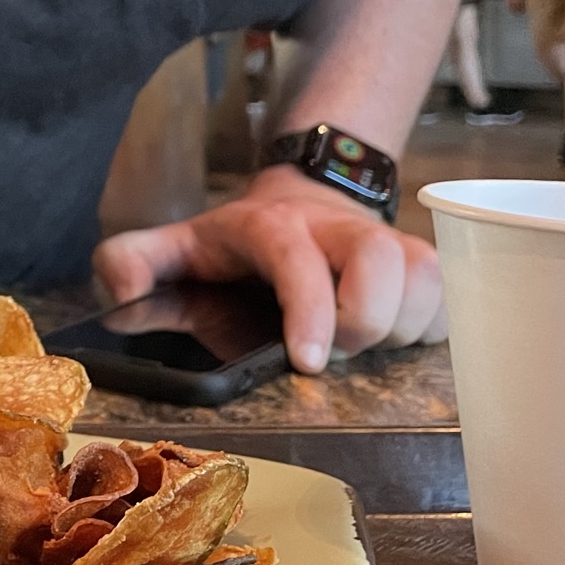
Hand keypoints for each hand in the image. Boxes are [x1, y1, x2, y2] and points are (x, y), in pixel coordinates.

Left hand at [93, 166, 446, 373]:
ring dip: (399, 327)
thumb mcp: (175, 248)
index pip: (298, 260)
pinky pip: (449, 302)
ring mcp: (387, 244)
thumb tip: (115, 296)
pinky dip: (427, 328)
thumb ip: (132, 263)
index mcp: (272, 227)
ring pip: (426, 281)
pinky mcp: (423, 267)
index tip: (308, 362)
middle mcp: (336, 230)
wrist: (302, 202)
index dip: (310, 309)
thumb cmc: (236, 248)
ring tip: (360, 344)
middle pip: (383, 260)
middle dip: (366, 318)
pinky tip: (390, 338)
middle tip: (335, 352)